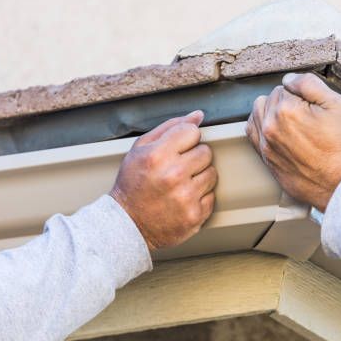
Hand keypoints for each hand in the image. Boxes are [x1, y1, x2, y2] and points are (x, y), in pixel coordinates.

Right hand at [110, 111, 216, 250]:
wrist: (127, 224)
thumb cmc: (133, 184)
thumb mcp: (140, 149)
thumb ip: (170, 128)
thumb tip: (198, 115)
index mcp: (157, 155)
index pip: (192, 132)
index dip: (186, 139)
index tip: (177, 149)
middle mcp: (173, 176)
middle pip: (206, 152)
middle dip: (194, 158)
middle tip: (178, 168)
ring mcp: (186, 197)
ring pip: (212, 173)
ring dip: (200, 177)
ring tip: (181, 184)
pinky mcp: (195, 215)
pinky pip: (212, 196)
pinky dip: (200, 197)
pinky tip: (183, 199)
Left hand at [246, 73, 340, 211]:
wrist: (340, 183)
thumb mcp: (337, 105)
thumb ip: (309, 83)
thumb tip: (289, 79)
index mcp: (286, 110)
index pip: (285, 87)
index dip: (302, 94)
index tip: (314, 107)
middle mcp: (270, 126)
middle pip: (271, 98)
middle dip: (288, 102)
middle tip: (308, 116)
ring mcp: (265, 143)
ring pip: (258, 112)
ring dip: (272, 111)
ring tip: (293, 121)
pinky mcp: (265, 157)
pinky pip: (252, 132)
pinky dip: (261, 125)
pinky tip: (276, 129)